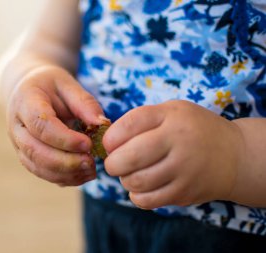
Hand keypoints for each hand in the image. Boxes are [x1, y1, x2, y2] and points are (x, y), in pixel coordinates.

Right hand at [7, 65, 105, 185]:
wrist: (27, 91)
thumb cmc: (50, 85)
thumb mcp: (68, 84)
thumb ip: (84, 103)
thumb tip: (103, 124)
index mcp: (25, 103)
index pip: (41, 126)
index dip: (64, 139)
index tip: (88, 144)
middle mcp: (17, 127)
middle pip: (36, 151)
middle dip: (65, 162)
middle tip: (92, 162)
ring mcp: (19, 145)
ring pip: (38, 167)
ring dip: (65, 173)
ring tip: (91, 170)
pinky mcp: (26, 157)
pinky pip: (42, 173)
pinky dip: (64, 178)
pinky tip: (84, 175)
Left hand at [103, 100, 243, 208]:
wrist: (234, 155)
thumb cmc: (192, 130)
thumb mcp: (171, 111)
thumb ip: (140, 120)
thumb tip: (106, 142)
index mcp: (171, 117)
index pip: (129, 125)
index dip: (110, 137)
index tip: (109, 143)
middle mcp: (178, 142)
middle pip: (129, 158)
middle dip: (112, 163)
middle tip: (115, 162)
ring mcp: (183, 170)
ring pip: (135, 182)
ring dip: (125, 179)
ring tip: (131, 173)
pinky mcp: (185, 192)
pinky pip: (147, 200)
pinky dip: (136, 195)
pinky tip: (141, 186)